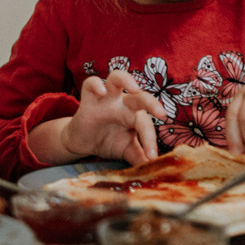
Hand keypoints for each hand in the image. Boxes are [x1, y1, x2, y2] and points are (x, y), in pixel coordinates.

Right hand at [31, 70, 166, 166]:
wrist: (82, 143)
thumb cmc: (108, 142)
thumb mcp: (125, 151)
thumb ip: (139, 157)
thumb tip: (154, 166)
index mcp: (135, 117)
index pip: (146, 124)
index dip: (150, 140)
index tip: (152, 156)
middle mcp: (123, 104)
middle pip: (140, 96)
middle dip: (152, 102)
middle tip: (162, 113)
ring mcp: (106, 99)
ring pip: (117, 78)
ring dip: (126, 80)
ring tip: (134, 88)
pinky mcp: (88, 98)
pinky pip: (90, 82)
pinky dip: (96, 84)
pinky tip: (102, 91)